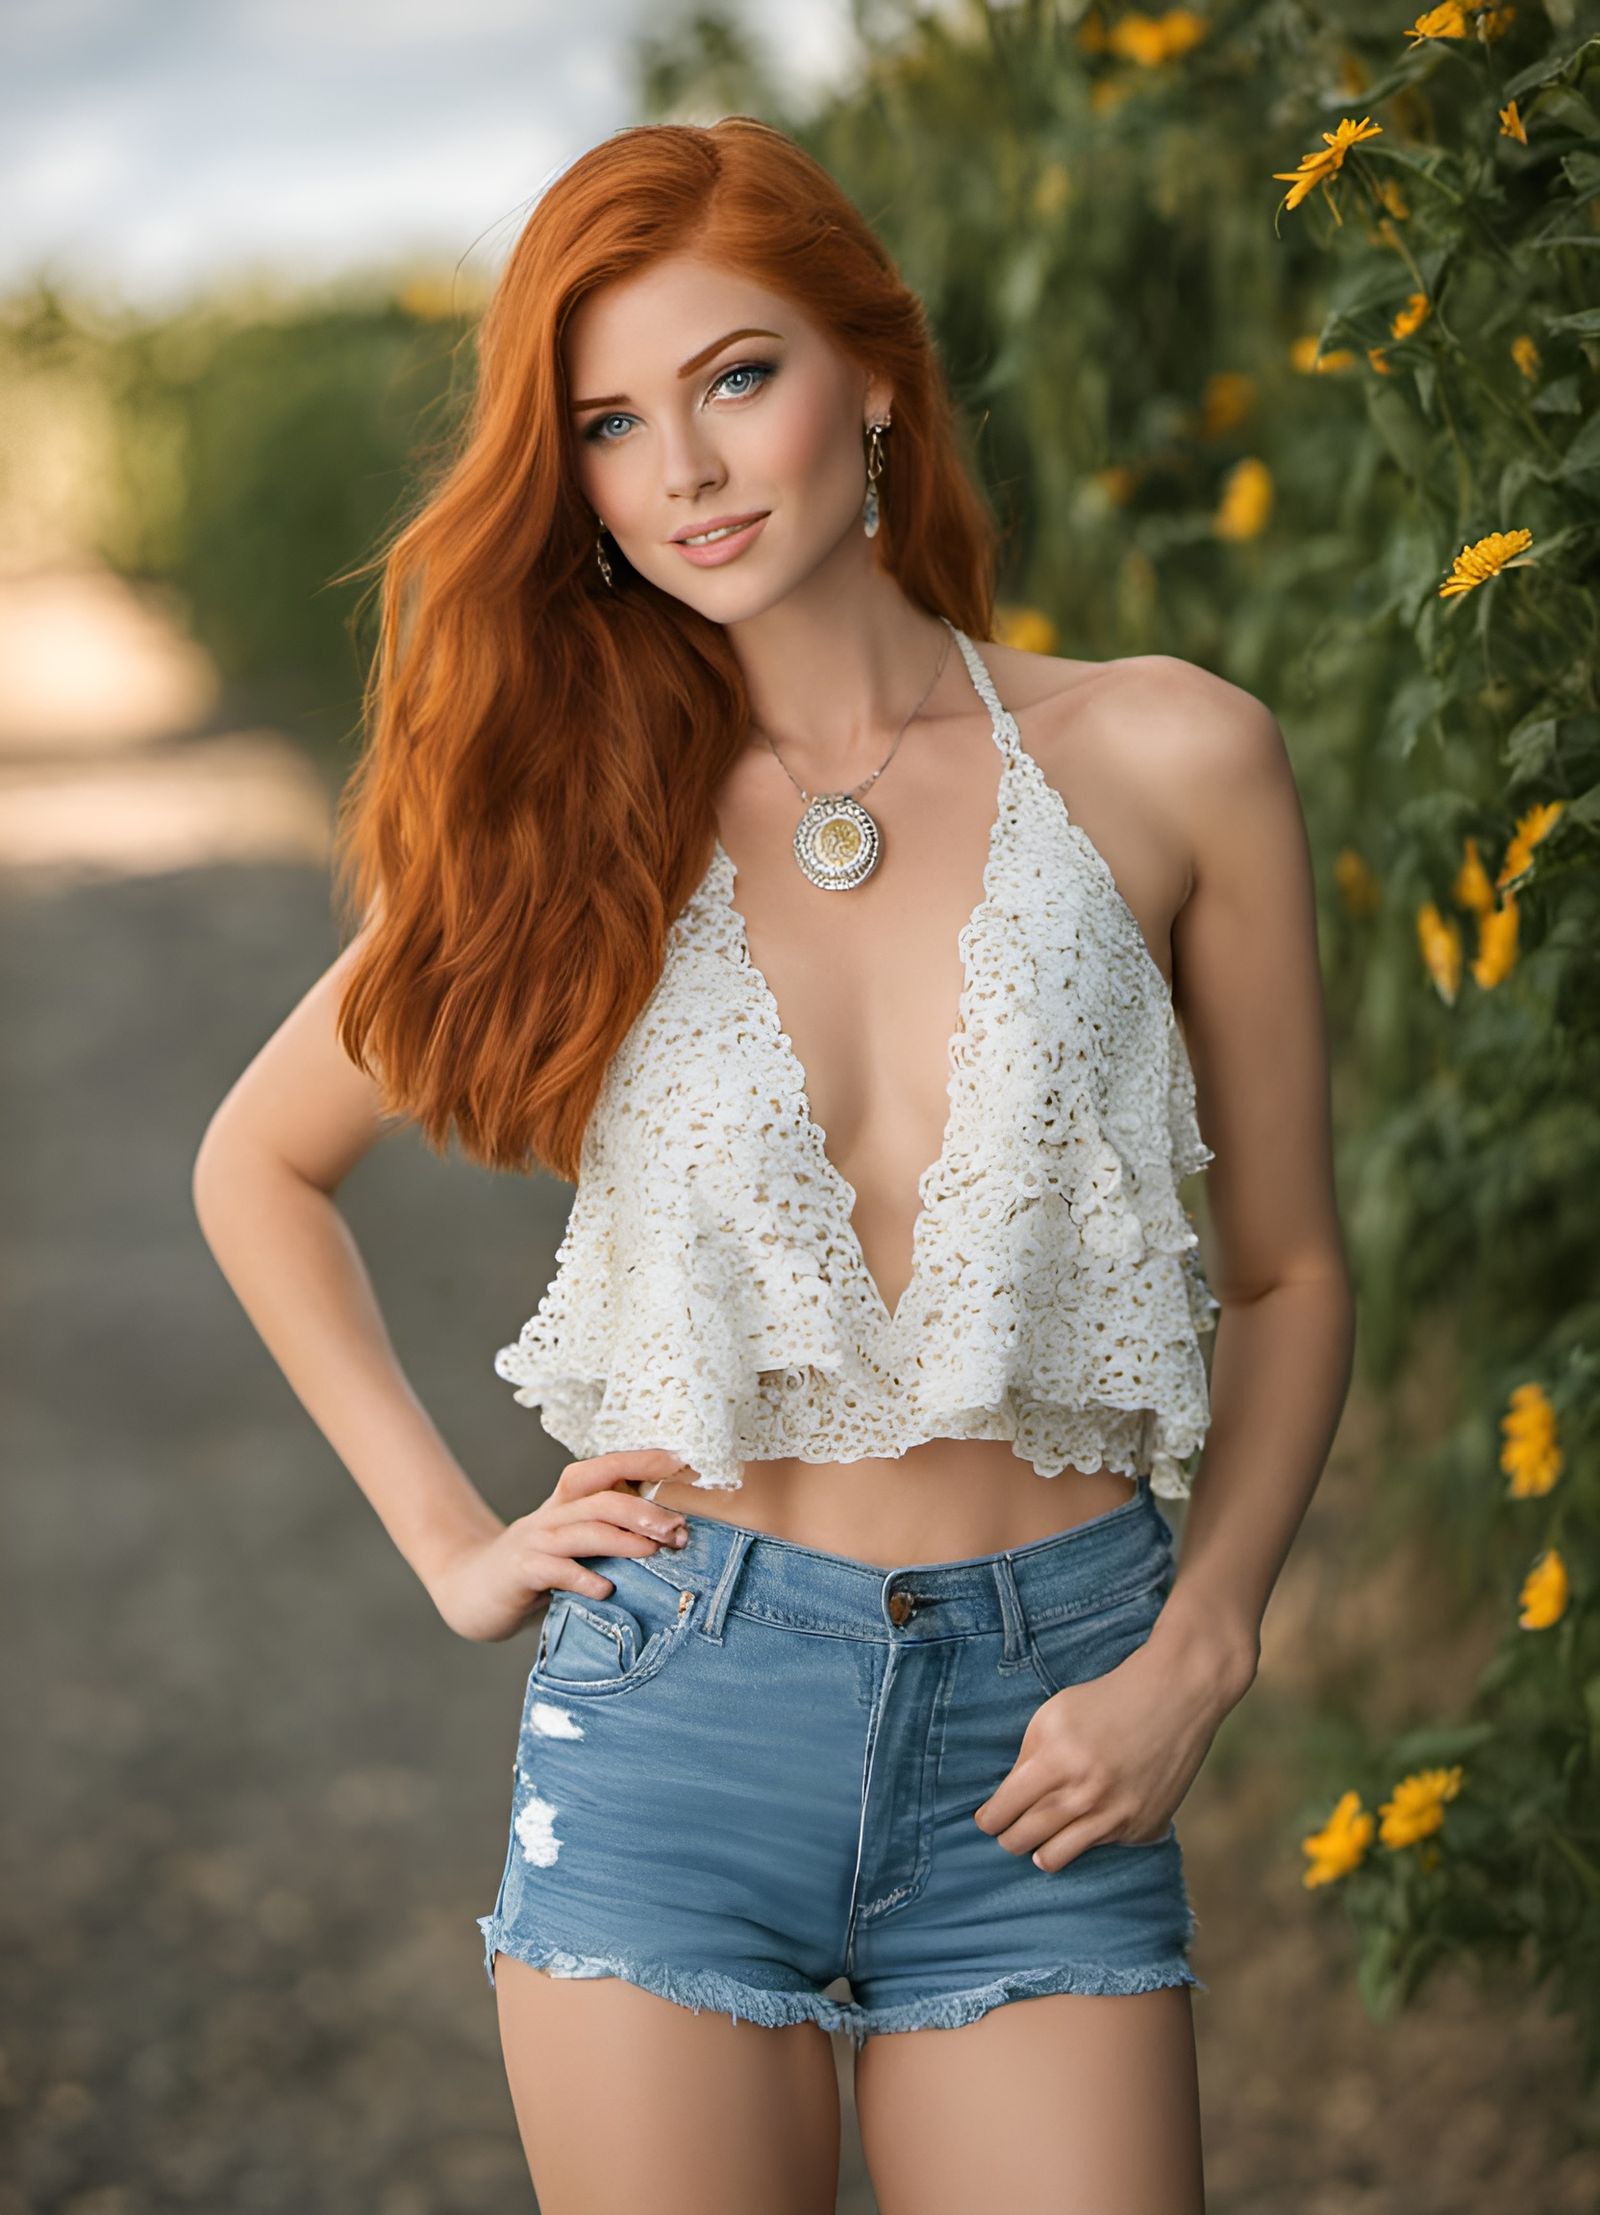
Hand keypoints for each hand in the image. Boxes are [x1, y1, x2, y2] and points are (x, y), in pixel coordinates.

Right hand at [426, 1448, 692, 1644]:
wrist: (470, 1590)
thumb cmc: (536, 1569)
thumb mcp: (572, 1545)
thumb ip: (608, 1535)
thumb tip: (670, 1535)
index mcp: (566, 1503)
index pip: (604, 1469)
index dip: (640, 1461)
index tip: (680, 1461)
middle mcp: (550, 1516)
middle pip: (600, 1498)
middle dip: (643, 1509)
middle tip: (678, 1527)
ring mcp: (533, 1543)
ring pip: (582, 1530)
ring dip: (623, 1539)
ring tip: (656, 1550)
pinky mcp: (519, 1572)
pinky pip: (553, 1570)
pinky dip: (582, 1578)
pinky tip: (606, 1590)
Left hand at [972, 1634, 1229, 1871]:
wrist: (1175, 1697)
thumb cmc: (1107, 1700)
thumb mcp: (1053, 1716)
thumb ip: (1027, 1758)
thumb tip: (1007, 1800)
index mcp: (1055, 1761)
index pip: (1002, 1812)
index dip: (988, 1820)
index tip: (987, 1820)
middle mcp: (1084, 1795)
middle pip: (1022, 1841)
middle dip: (1008, 1837)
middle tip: (1010, 1829)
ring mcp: (1116, 1817)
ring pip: (1053, 1859)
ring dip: (1040, 1850)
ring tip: (1041, 1837)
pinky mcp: (1141, 1829)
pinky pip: (1099, 1848)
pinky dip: (1090, 1836)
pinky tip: (1095, 1814)